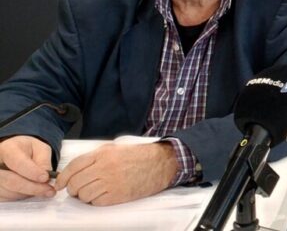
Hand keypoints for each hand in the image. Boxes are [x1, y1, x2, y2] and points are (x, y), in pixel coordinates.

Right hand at [0, 135, 55, 200]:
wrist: (15, 154)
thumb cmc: (28, 151)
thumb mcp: (40, 148)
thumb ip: (44, 160)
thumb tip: (46, 177)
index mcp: (7, 149)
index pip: (17, 162)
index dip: (32, 172)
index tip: (45, 177)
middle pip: (11, 181)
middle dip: (33, 187)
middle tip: (50, 190)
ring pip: (11, 192)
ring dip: (29, 192)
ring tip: (43, 188)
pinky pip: (9, 198)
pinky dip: (23, 196)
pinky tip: (31, 189)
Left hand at [57, 142, 177, 205]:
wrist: (161, 164)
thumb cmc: (138, 156)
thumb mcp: (115, 148)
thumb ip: (93, 158)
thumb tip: (73, 171)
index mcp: (102, 154)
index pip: (73, 167)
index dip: (63, 178)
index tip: (60, 184)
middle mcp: (104, 168)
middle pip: (75, 183)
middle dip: (73, 189)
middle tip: (78, 189)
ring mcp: (111, 182)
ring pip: (83, 195)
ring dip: (85, 196)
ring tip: (94, 191)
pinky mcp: (117, 195)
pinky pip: (96, 202)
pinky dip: (96, 201)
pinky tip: (104, 194)